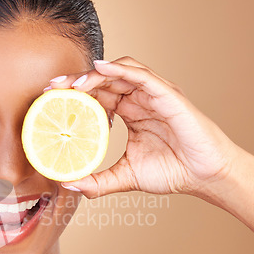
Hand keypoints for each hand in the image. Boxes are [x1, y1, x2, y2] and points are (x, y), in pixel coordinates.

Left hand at [50, 57, 237, 198]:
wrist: (203, 177)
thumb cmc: (171, 171)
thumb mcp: (125, 177)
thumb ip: (98, 181)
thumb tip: (69, 184)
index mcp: (130, 114)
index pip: (97, 97)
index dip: (74, 96)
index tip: (50, 100)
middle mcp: (139, 100)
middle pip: (103, 81)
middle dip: (76, 82)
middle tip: (51, 89)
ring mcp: (153, 95)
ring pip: (118, 74)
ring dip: (92, 75)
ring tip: (70, 84)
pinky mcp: (167, 94)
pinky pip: (141, 75)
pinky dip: (119, 69)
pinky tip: (99, 69)